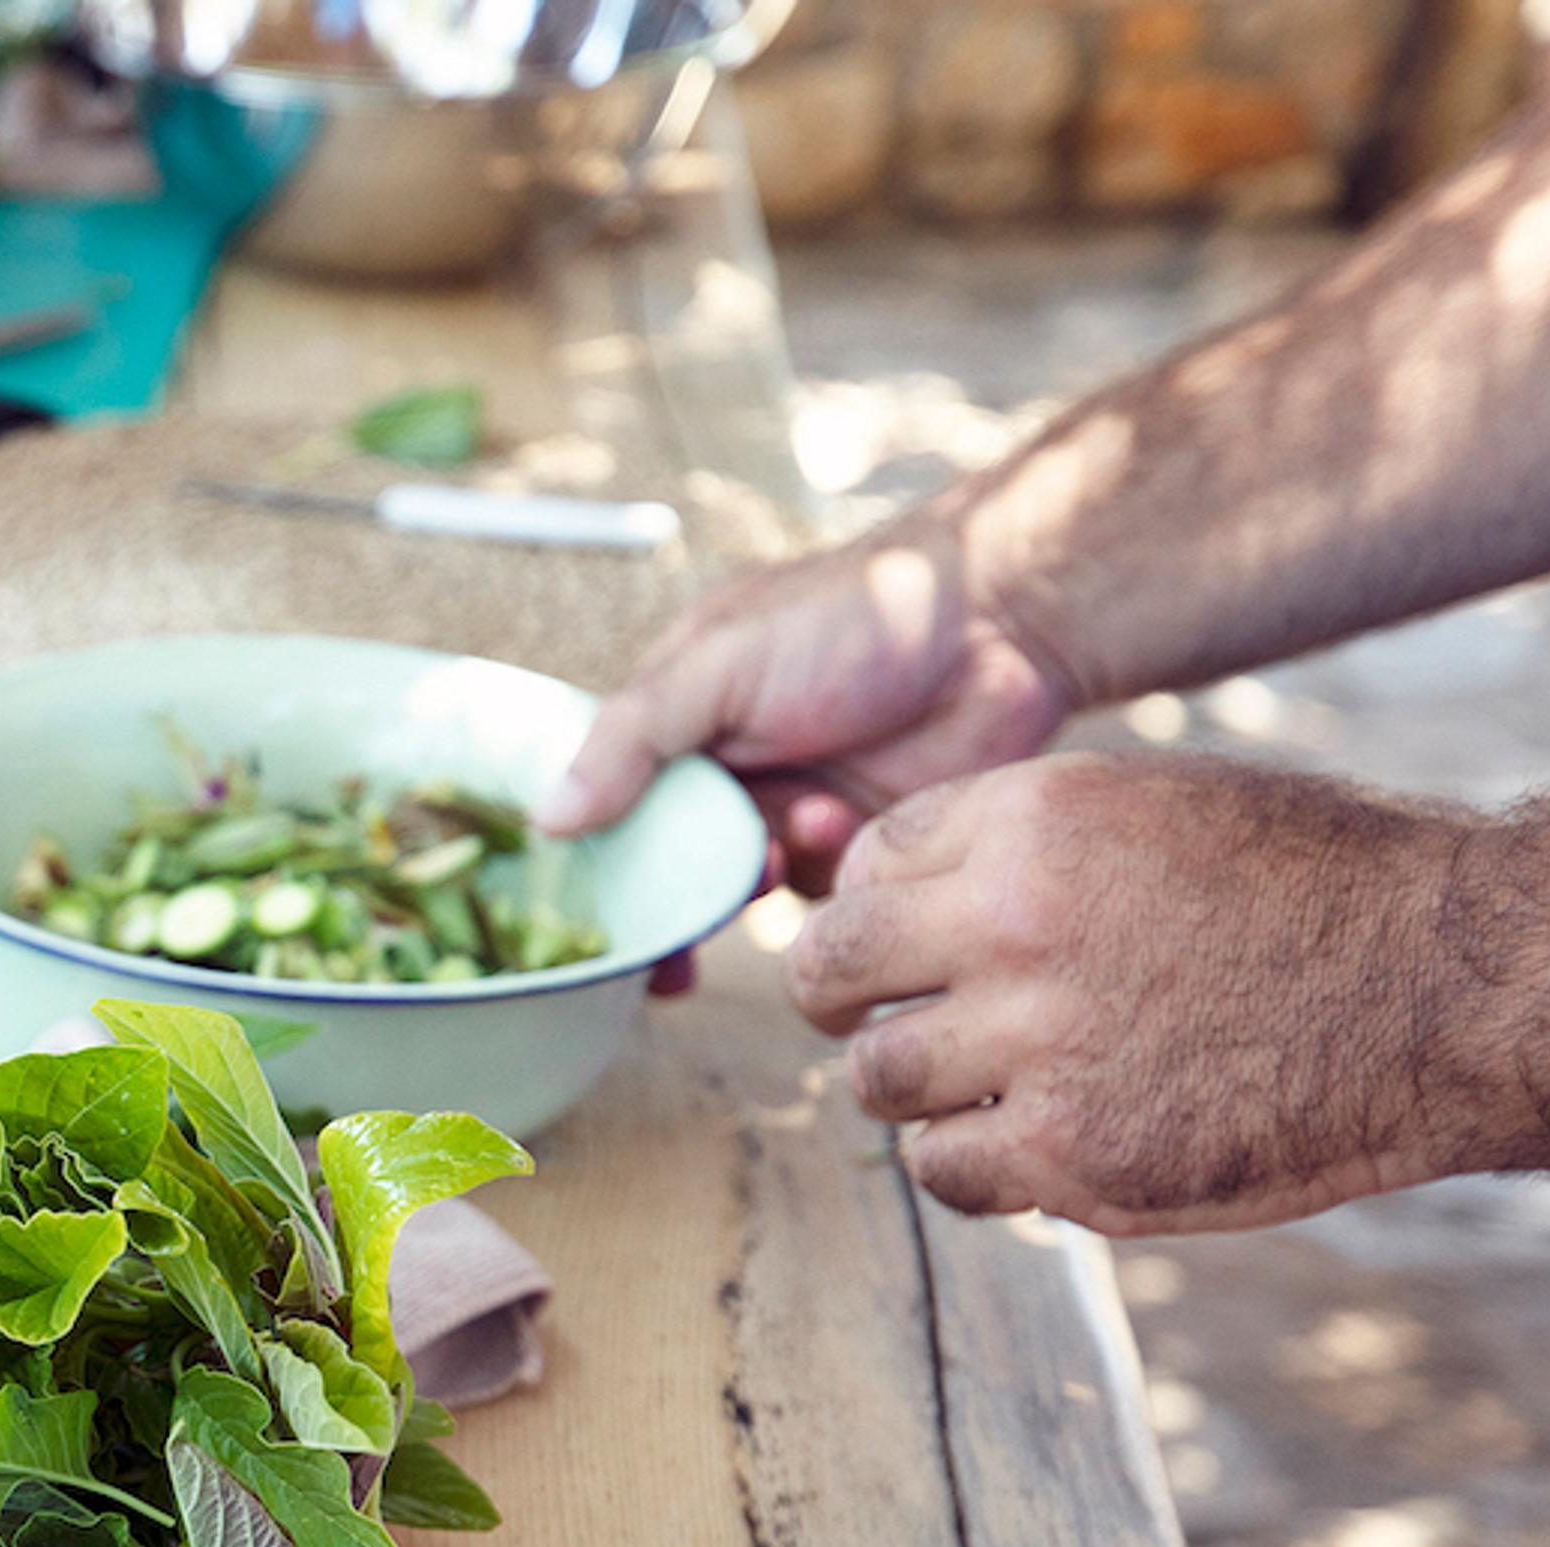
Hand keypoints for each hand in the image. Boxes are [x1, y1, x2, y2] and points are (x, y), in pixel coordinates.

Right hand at [537, 512, 1082, 893]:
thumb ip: (631, 740)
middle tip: (694, 911)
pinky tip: (850, 819)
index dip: (594, 870)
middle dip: (679, 895)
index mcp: (675, 719)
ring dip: (763, 868)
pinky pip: (815, 893)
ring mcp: (788, 808)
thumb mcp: (718, 663)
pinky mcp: (855, 842)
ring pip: (740, 888)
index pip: (605, 808)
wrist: (1001, 621)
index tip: (591, 928)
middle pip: (667, 865)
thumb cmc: (853, 615)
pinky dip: (826, 868)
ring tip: (807, 820)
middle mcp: (723, 770)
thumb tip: (548, 818)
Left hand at [779, 750, 1549, 1231]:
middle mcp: (1014, 922)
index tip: (894, 943)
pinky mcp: (1074, 1155)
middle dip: (835, 998)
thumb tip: (899, 890)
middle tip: (856, 1019)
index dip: (871, 907)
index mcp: (1034, 818)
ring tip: (981, 1085)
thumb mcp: (1163, 810)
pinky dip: (971, 1164)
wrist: (1451, 988)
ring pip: (878, 1082)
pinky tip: (1029, 1145)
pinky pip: (946, 1170)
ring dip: (914, 1090)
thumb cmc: (1321, 889)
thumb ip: (1028, 847)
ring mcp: (1039, 1044)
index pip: (867, 865)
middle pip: (831, 971)